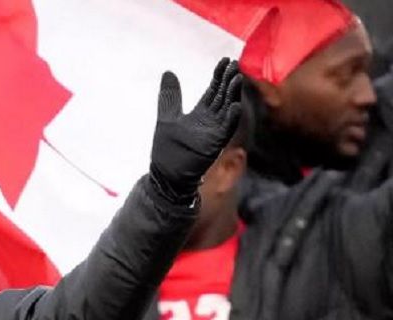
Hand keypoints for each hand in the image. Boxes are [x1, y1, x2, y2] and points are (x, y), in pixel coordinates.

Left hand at [149, 58, 241, 204]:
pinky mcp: (214, 144)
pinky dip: (230, 118)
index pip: (214, 90)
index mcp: (202, 113)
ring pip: (227, 110)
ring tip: (237, 79)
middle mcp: (212, 121)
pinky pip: (225, 130)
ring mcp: (215, 132)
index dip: (219, 76)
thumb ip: (170, 96)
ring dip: (233, 95)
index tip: (224, 60)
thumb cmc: (168, 149)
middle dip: (229, 81)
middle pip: (223, 96)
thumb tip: (169, 72)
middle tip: (234, 64)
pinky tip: (234, 106)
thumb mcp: (167, 117)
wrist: (165, 174)